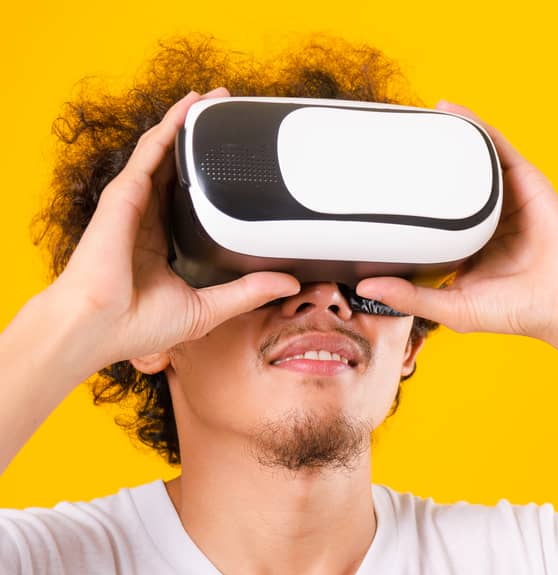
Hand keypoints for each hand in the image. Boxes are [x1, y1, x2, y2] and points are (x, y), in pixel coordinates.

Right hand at [47, 86, 302, 368]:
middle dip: (202, 138)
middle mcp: (149, 216)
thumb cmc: (138, 324)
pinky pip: (151, 153)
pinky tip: (188, 108)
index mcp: (164, 240)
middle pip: (178, 166)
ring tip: (212, 98)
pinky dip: (170, 128)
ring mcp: (136, 202)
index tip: (237, 161)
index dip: (212, 175)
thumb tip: (287, 284)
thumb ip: (248, 293)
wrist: (101, 325)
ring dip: (188, 122)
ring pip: (165, 151)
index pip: (192, 198)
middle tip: (229, 112)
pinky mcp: (126, 195)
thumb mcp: (209, 307)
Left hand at [353, 100, 557, 345]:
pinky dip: (476, 128)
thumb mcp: (453, 307)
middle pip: (452, 183)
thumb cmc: (521, 312)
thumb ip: (411, 296)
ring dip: (448, 138)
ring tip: (415, 118)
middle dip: (428, 163)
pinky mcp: (528, 183)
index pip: (435, 217)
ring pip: (473, 163)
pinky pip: (498, 148)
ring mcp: (509, 199)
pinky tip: (452, 111)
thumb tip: (365, 285)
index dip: (411, 200)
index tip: (379, 185)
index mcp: (471, 248)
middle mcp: (489, 220)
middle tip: (392, 142)